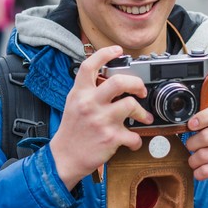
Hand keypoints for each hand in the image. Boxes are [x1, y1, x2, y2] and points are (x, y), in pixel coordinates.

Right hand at [49, 46, 153, 189]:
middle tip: (141, 90)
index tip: (118, 50)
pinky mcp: (111, 138)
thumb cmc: (72, 130)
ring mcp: (101, 120)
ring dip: (142, 112)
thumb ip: (88, 89)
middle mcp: (90, 104)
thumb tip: (108, 77)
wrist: (65, 157)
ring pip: (131, 105)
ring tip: (143, 117)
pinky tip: (133, 140)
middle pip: (119, 82)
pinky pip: (134, 135)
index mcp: (80, 93)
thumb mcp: (74, 103)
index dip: (105, 53)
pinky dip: (137, 140)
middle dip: (137, 83)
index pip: (90, 65)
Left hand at [186, 104, 207, 200]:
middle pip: (205, 136)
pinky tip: (200, 171)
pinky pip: (206, 170)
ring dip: (193, 160)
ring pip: (203, 155)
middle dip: (191, 144)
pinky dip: (198, 173)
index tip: (191, 125)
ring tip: (195, 160)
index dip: (202, 117)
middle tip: (191, 147)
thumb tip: (184, 124)